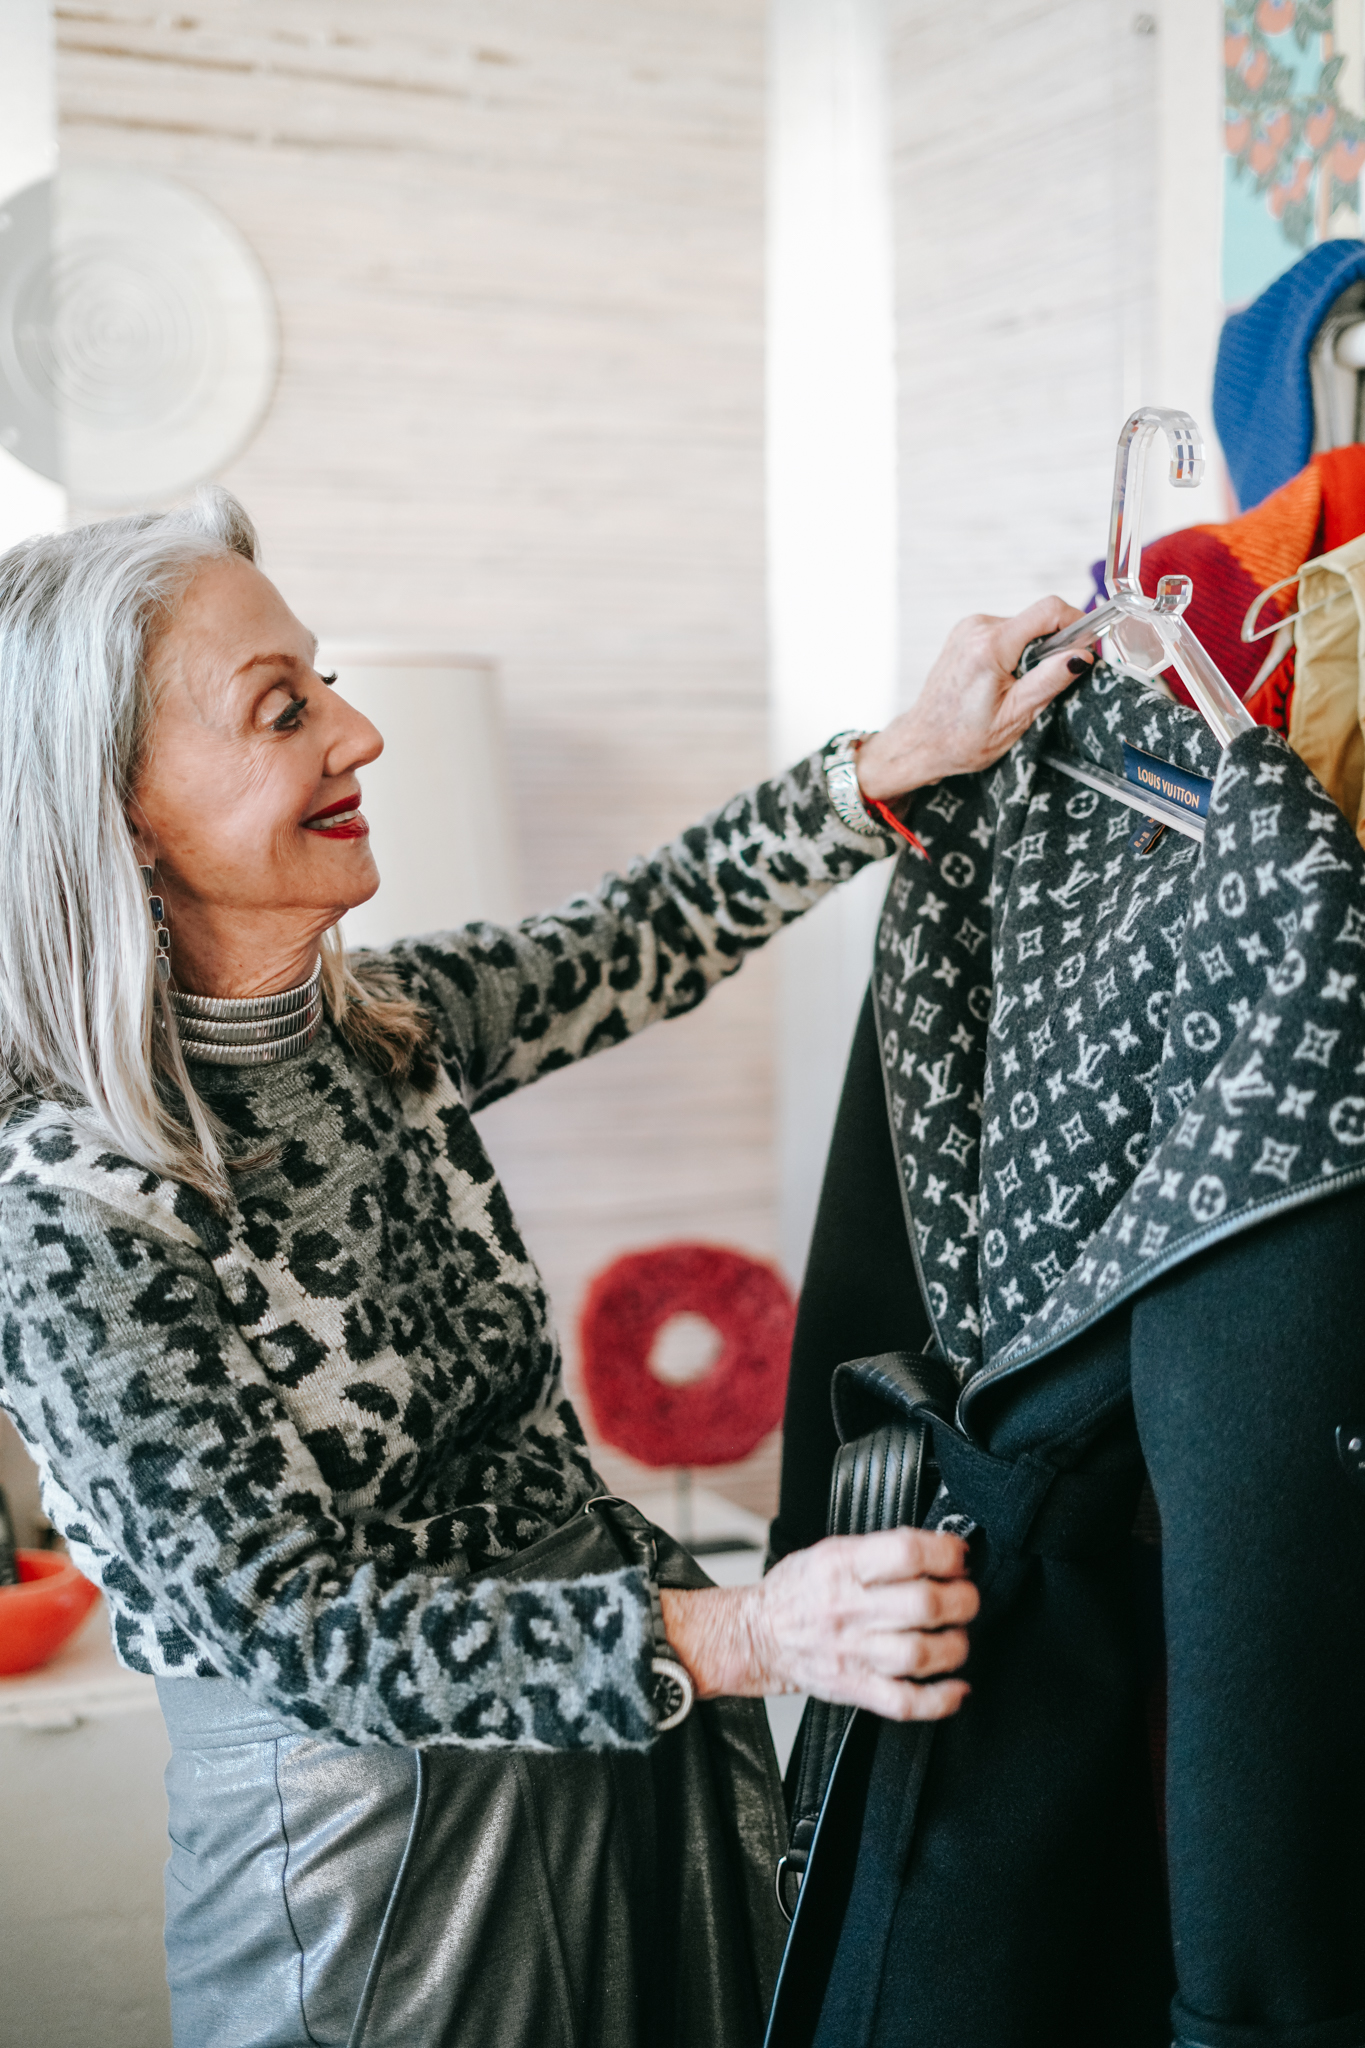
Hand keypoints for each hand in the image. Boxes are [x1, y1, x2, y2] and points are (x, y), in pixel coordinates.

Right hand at [659, 1526, 977, 1722]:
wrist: (756, 1634)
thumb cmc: (796, 1591)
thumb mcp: (830, 1550)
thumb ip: (880, 1550)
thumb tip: (938, 1549)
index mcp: (842, 1566)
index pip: (906, 1553)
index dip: (946, 1553)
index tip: (959, 1557)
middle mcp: (848, 1608)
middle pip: (923, 1605)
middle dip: (962, 1600)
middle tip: (966, 1597)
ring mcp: (852, 1652)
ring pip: (921, 1654)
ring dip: (955, 1646)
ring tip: (958, 1636)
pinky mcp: (854, 1688)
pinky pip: (905, 1701)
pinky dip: (939, 1699)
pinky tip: (954, 1688)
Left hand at [856, 595, 1094, 802]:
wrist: (922, 742)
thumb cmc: (963, 739)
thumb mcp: (1015, 716)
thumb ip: (1049, 680)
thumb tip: (1082, 656)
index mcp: (990, 645)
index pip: (1049, 610)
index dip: (1077, 623)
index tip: (1086, 647)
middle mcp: (977, 627)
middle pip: (1037, 619)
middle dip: (1053, 647)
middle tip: (1046, 683)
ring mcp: (969, 628)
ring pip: (1023, 627)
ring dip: (1032, 652)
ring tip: (1017, 688)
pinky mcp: (966, 634)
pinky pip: (1006, 633)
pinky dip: (1015, 652)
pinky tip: (1003, 681)